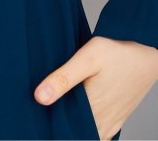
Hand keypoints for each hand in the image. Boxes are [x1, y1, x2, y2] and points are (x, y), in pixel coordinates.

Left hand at [34, 36, 157, 139]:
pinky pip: (98, 134)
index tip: (40, 108)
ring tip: (63, 104)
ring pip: (85, 134)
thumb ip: (63, 78)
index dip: (49, 118)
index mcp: (90, 108)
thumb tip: (39, 97)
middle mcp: (100, 121)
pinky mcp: (116, 121)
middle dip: (59, 120)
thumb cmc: (118, 53)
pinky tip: (78, 111)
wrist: (147, 56)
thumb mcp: (87, 57)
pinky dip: (86, 128)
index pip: (62, 125)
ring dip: (73, 124)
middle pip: (73, 130)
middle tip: (50, 103)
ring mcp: (110, 123)